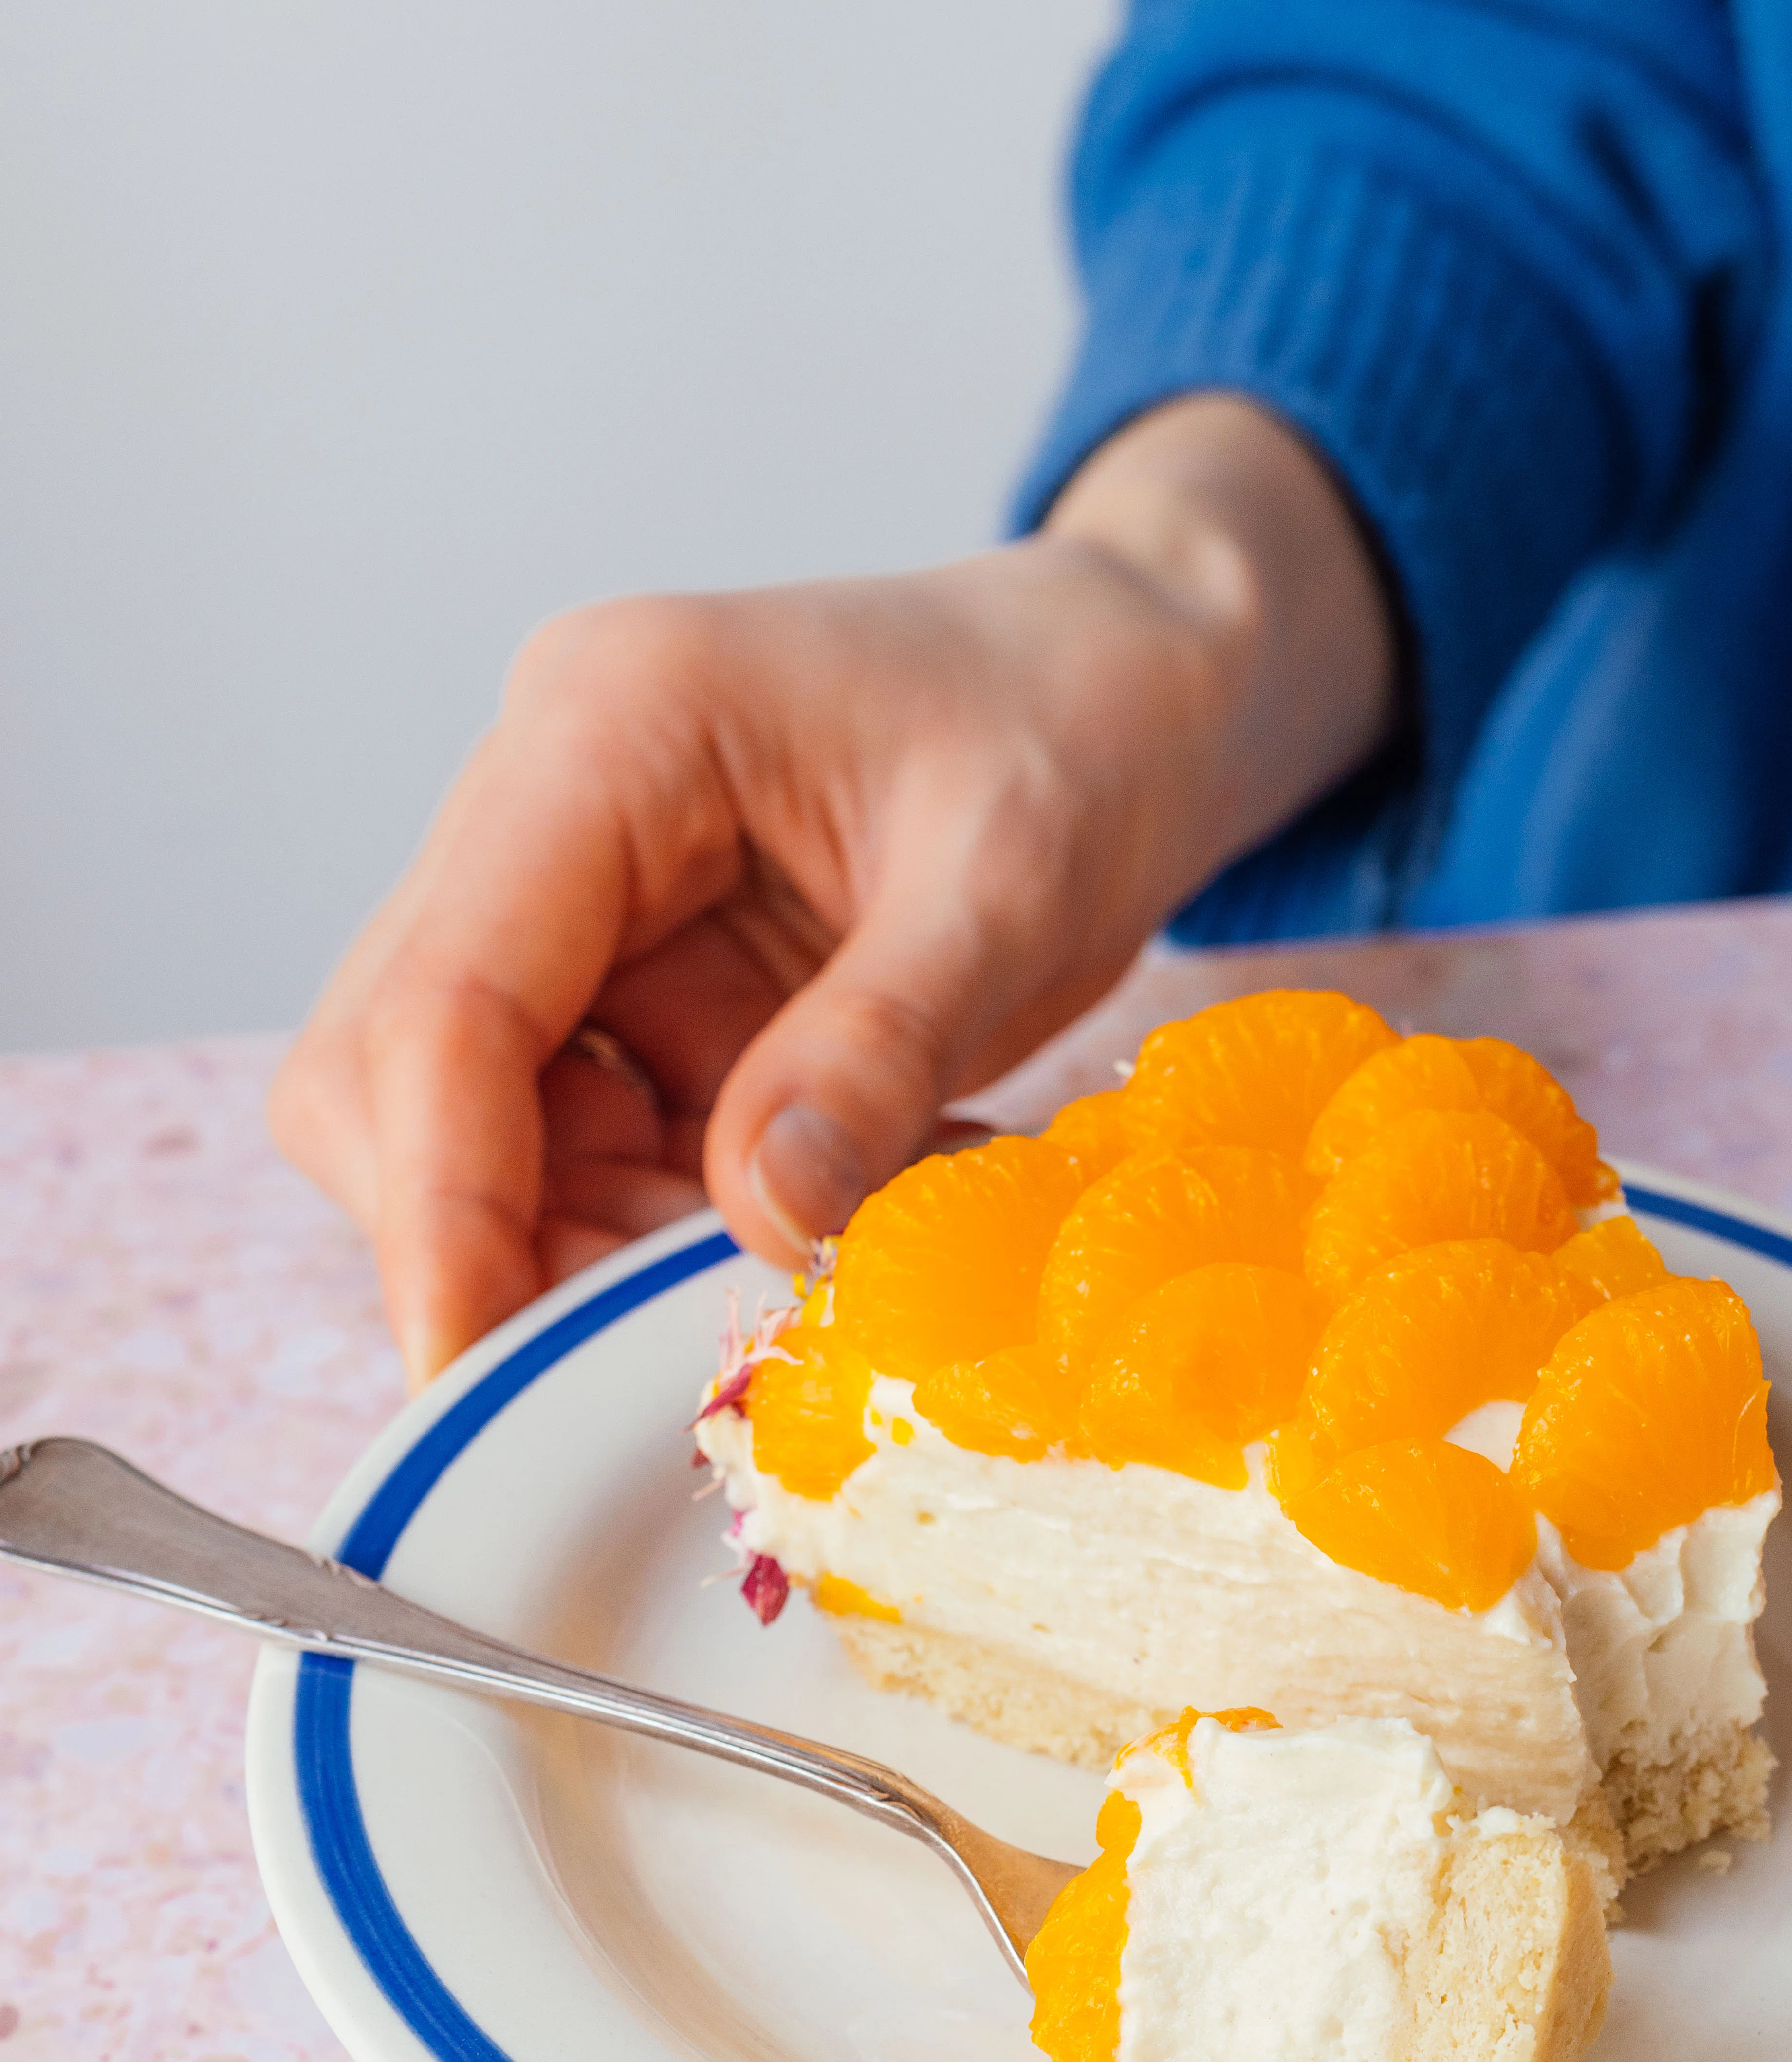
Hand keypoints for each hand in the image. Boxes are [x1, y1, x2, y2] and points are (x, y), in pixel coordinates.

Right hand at [270, 396, 1394, 1384]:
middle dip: (502, 1242)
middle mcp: (542, 812)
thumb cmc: (1076, 727)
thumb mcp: (1016, 880)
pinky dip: (666, 1235)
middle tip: (672, 1350)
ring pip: (474, 1138)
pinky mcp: (628, 1000)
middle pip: (400, 1079)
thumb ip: (884, 1045)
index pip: (445, 1001)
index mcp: (607, 726)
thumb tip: (764, 1221)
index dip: (444, 1207)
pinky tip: (806, 1244)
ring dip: (595, 1253)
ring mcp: (573, 913)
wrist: (1121, 689)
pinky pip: (585, 1157)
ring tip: (788, 1289)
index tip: (476, 1373)